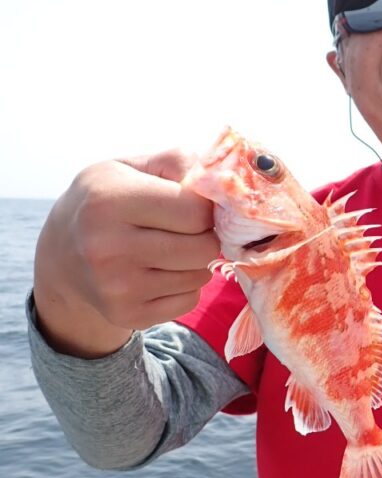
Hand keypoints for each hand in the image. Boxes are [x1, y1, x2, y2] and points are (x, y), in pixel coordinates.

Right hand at [33, 150, 219, 356]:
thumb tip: (221, 184)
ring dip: (195, 261)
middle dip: (205, 235)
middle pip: (203, 247)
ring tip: (167, 248)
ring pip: (199, 275)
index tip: (191, 204)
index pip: (195, 211)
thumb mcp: (131, 166)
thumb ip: (179, 162)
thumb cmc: (107, 199)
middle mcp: (108, 247)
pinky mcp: (127, 315)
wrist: (62, 253)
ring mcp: (117, 287)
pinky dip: (184, 286)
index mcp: (109, 201)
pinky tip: (159, 272)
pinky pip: (189, 300)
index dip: (204, 207)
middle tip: (185, 228)